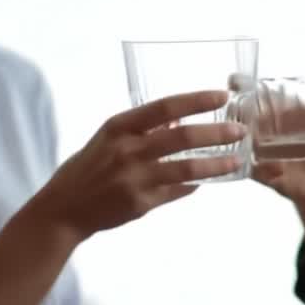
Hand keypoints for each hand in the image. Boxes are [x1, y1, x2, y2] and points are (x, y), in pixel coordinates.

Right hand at [28, 90, 246, 242]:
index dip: (196, 100)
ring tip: (236, 160)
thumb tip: (182, 119)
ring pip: (186, 169)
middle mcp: (127, 150)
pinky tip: (209, 180)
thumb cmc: (88, 167)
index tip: (222, 95)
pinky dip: (195, 185)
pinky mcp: (140, 203)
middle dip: (216, 132)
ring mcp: (135, 178)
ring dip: (215, 164)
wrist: (63, 208)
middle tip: (240, 131)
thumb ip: (144, 128)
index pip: (165, 106)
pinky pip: (177, 191)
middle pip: (181, 137)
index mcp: (120, 127)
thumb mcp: (110, 138)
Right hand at [251, 90, 304, 260]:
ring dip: (247, 141)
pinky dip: (261, 172)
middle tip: (242, 110)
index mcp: (281, 112)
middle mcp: (265, 129)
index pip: (255, 93)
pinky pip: (255, 172)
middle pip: (241, 116)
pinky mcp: (265, 174)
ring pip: (243, 143)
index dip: (240, 84)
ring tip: (257, 140)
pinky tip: (274, 172)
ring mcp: (262, 152)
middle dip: (238, 111)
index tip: (234, 78)